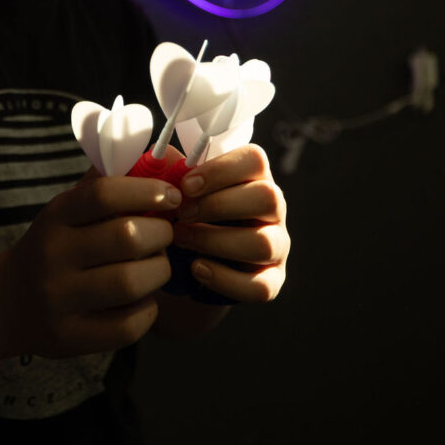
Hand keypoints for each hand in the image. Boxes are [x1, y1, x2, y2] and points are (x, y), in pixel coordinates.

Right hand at [2, 169, 180, 357]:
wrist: (6, 303)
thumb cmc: (54, 246)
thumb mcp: (67, 210)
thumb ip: (103, 184)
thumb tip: (154, 157)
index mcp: (56, 216)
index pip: (104, 194)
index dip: (147, 191)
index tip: (172, 196)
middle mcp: (54, 255)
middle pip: (127, 237)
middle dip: (162, 233)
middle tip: (165, 234)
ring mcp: (60, 299)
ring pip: (131, 282)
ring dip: (159, 271)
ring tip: (157, 265)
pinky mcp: (71, 337)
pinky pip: (127, 325)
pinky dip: (147, 309)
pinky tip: (143, 298)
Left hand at [171, 144, 289, 302]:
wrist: (191, 264)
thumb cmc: (189, 215)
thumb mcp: (182, 191)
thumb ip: (174, 172)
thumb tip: (166, 158)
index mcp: (255, 177)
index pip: (255, 160)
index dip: (221, 170)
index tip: (186, 185)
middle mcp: (274, 209)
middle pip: (267, 197)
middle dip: (217, 206)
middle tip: (182, 214)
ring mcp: (277, 245)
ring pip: (263, 243)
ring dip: (215, 241)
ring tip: (182, 239)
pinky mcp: (272, 280)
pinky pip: (259, 286)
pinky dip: (224, 279)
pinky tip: (197, 269)